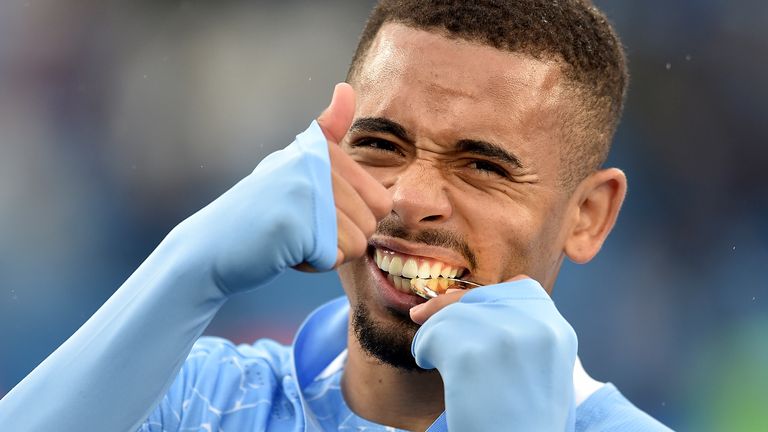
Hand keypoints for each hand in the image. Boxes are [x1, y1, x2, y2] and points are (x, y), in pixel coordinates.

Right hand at [165, 83, 389, 294]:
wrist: (210, 246)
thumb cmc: (260, 208)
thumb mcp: (295, 163)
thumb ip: (327, 132)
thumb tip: (347, 88)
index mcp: (323, 150)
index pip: (381, 201)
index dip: (352, 219)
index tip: (314, 211)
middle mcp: (317, 165)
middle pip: (371, 224)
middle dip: (341, 239)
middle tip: (301, 228)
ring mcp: (307, 192)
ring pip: (357, 244)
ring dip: (327, 252)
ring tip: (292, 237)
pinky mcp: (298, 225)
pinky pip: (334, 259)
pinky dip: (312, 264)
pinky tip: (283, 250)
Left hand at [410, 277, 577, 430]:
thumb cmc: (522, 421)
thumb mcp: (540, 371)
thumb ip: (520, 332)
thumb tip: (460, 299)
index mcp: (557, 330)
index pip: (520, 287)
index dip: (486, 299)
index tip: (462, 312)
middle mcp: (537, 327)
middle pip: (480, 297)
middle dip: (449, 310)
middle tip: (426, 324)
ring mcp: (504, 338)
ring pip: (452, 314)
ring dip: (435, 334)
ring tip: (435, 358)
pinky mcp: (471, 356)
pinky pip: (431, 335)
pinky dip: (423, 349)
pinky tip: (429, 365)